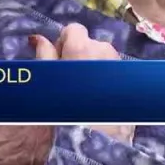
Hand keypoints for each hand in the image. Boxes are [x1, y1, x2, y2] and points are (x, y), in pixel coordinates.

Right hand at [0, 26, 124, 164]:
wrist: (100, 136)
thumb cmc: (68, 106)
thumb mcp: (49, 80)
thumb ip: (44, 54)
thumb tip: (37, 38)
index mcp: (82, 47)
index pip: (73, 29)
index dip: (64, 42)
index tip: (59, 59)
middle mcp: (103, 49)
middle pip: (88, 43)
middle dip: (79, 55)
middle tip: (69, 78)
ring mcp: (118, 62)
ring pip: (101, 56)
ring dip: (92, 66)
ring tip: (84, 89)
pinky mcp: (127, 76)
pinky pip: (112, 69)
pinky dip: (105, 77)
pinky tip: (98, 95)